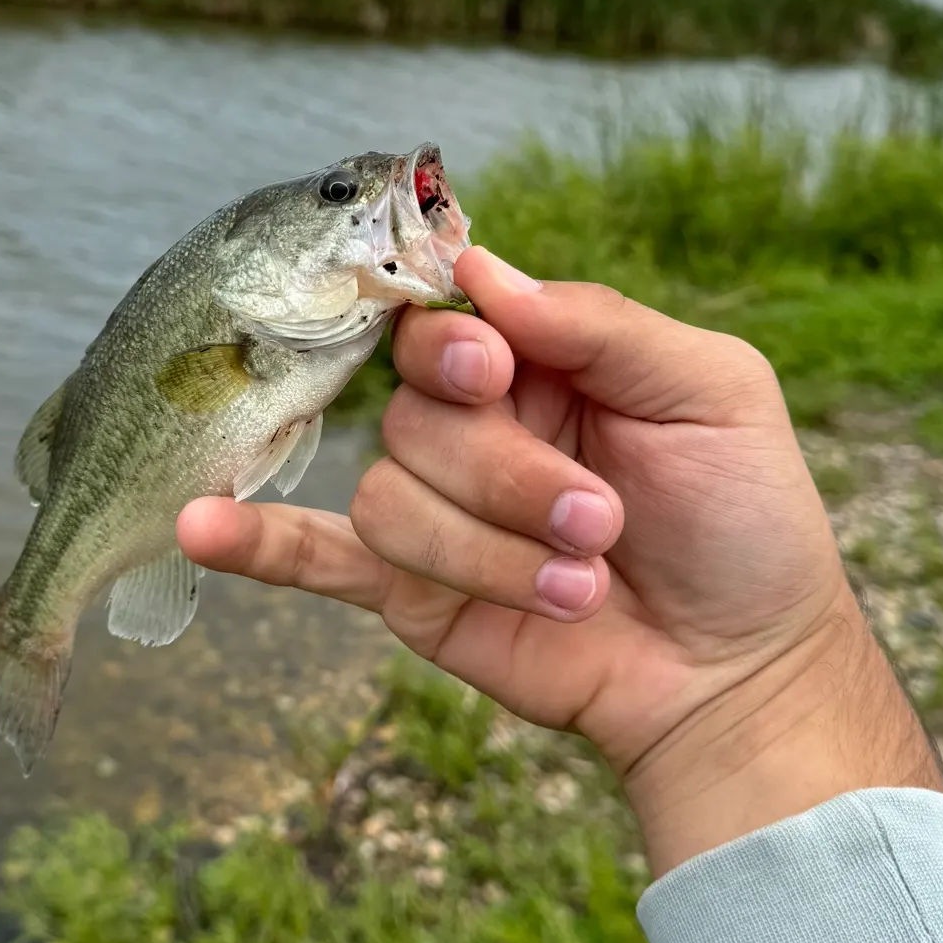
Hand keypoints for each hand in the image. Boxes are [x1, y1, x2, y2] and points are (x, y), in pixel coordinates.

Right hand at [178, 247, 942, 870]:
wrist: (739, 670)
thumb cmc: (745, 519)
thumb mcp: (709, 392)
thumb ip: (598, 322)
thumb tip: (481, 272)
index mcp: (537, 364)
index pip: (444, 321)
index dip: (451, 344)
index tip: (497, 374)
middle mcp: (473, 427)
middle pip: (415, 417)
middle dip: (509, 476)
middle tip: (603, 519)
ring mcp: (437, 510)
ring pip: (390, 498)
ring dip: (489, 550)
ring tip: (579, 586)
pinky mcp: (410, 592)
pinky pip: (314, 558)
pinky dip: (256, 545)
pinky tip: (197, 530)